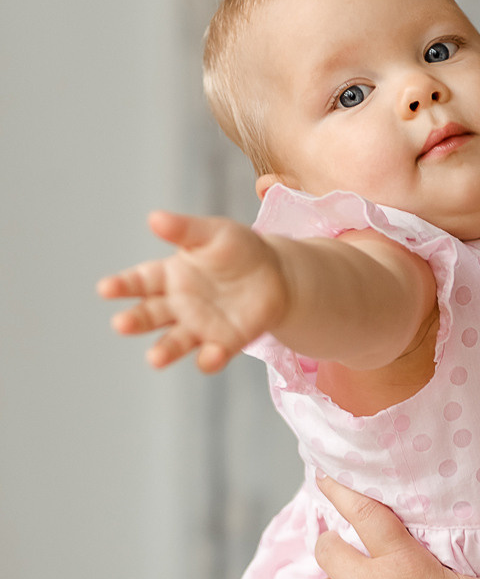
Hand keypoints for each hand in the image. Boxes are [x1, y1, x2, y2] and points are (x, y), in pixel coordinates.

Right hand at [97, 210, 289, 371]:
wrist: (276, 273)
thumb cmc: (236, 249)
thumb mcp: (213, 232)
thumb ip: (185, 229)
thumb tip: (154, 218)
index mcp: (169, 275)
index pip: (139, 281)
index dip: (122, 285)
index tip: (104, 288)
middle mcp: (178, 305)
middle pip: (150, 316)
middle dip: (135, 321)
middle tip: (121, 325)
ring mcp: (199, 327)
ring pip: (175, 342)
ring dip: (164, 351)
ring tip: (154, 359)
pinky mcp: (224, 343)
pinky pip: (213, 355)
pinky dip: (209, 359)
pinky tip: (209, 356)